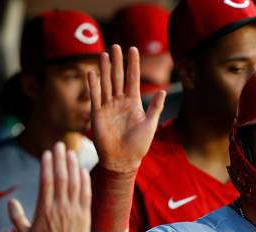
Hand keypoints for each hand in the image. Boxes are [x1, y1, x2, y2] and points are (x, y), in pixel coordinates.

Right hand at [8, 142, 90, 231]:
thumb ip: (16, 217)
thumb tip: (10, 202)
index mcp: (44, 209)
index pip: (46, 181)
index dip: (47, 166)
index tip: (47, 153)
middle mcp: (60, 206)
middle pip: (61, 177)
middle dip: (60, 160)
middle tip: (60, 145)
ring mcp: (74, 210)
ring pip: (74, 183)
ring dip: (73, 166)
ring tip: (71, 153)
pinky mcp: (85, 214)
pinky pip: (86, 194)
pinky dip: (85, 181)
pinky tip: (83, 170)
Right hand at [88, 45, 165, 172]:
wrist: (123, 161)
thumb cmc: (138, 146)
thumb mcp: (150, 125)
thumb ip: (155, 108)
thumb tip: (162, 91)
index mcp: (134, 103)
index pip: (133, 79)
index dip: (133, 64)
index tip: (133, 49)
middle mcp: (120, 102)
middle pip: (118, 77)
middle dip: (117, 62)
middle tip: (115, 46)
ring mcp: (108, 107)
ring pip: (106, 83)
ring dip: (105, 69)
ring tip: (104, 53)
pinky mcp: (98, 115)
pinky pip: (95, 97)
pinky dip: (93, 85)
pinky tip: (92, 73)